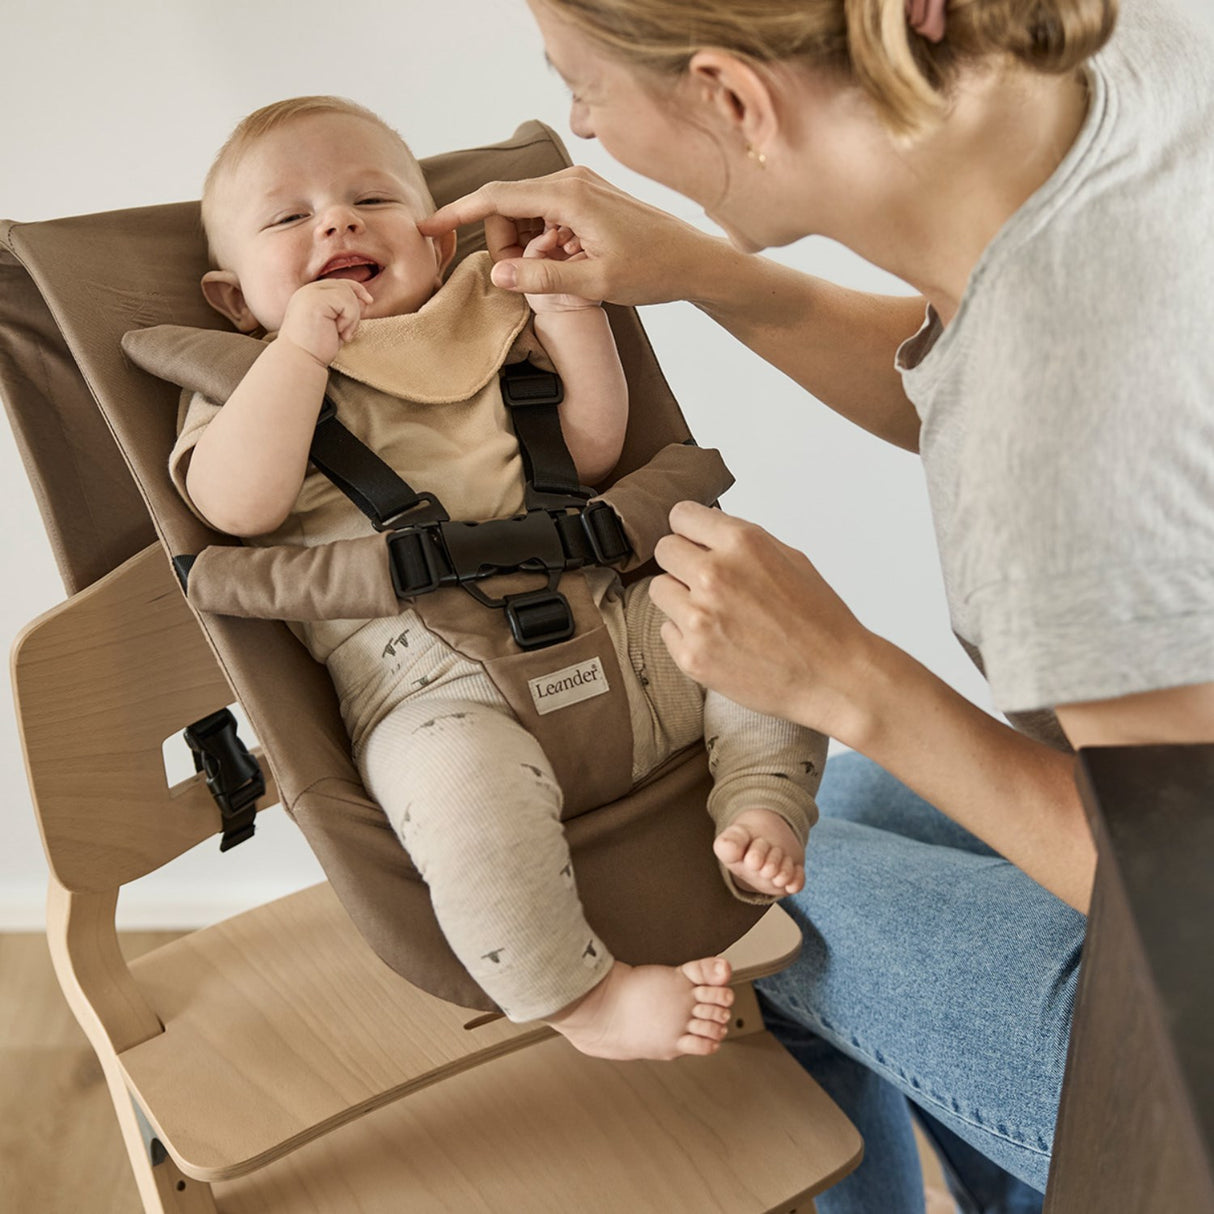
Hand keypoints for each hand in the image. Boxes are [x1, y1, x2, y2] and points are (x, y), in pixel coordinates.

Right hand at [278, 279, 372, 365]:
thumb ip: (345, 310)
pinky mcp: (316, 300)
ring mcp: (311, 293)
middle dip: (355, 308)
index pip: (338, 283)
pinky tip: (339, 333)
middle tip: (347, 332)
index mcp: (309, 295)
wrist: (301, 361)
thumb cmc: (316, 349)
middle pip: (345, 286)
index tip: (369, 302)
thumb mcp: (334, 324)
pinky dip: (349, 319)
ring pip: (348, 294)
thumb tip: (366, 300)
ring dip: (352, 317)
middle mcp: (308, 290)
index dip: (356, 289)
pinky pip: (347, 302)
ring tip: (342, 334)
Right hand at [419, 166, 718, 306]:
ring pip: (527, 214)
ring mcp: (581, 186)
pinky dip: (545, 243)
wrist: (695, 262)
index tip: (426, 227)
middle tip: (523, 280)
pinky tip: (570, 265)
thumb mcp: (594, 283)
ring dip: (527, 246)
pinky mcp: (589, 198)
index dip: (457, 213)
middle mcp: (571, 180)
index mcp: (568, 195)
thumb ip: (541, 278)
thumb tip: (495, 274)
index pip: (496, 197)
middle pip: (508, 205)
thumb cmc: (653, 271)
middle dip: (503, 242)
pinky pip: (548, 218)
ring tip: (558, 275)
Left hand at [649, 501, 873, 741]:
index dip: (689, 530)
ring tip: (714, 613)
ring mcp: (699, 618)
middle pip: (664, 550)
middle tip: (705, 580)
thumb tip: (706, 530)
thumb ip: (742, 542)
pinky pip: (667, 630)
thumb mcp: (789, 558)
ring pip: (659, 590)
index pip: (681, 516)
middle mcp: (714, 575)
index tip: (695, 541)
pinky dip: (686, 635)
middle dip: (682, 562)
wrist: (835, 678)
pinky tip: (719, 640)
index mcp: (741, 543)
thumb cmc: (819, 621)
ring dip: (680, 598)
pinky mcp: (692, 656)